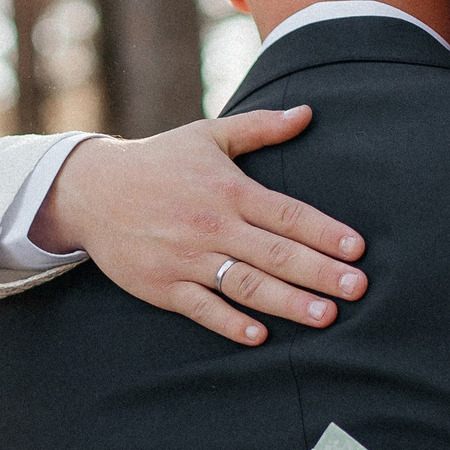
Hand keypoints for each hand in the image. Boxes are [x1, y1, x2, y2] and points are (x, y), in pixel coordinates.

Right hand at [32, 107, 366, 344]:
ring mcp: (186, 258)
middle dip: (320, 272)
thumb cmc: (159, 161)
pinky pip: (201, 308)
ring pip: (245, 284)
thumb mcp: (208, 135)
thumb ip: (261, 127)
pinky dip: (230, 323)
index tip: (358, 249)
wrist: (91, 190)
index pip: (287, 212)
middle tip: (358, 289)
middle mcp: (211, 225)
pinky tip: (260, 336)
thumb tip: (308, 113)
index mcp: (228, 189)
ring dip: (287, 302)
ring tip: (326, 317)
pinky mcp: (162, 285)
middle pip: (275, 253)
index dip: (325, 232)